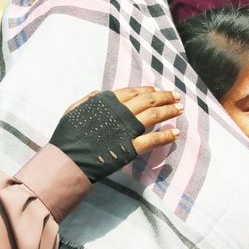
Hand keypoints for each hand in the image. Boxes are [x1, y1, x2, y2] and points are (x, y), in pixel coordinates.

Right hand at [53, 87, 182, 182]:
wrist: (68, 158)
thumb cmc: (68, 135)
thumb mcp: (75, 110)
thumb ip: (90, 100)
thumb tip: (101, 93)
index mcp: (107, 101)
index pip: (133, 92)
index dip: (147, 90)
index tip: (158, 90)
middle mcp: (120, 112)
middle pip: (147, 101)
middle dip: (164, 97)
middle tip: (176, 97)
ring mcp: (126, 129)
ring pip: (153, 116)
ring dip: (169, 111)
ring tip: (180, 109)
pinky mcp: (130, 148)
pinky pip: (153, 140)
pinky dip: (166, 136)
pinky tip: (176, 133)